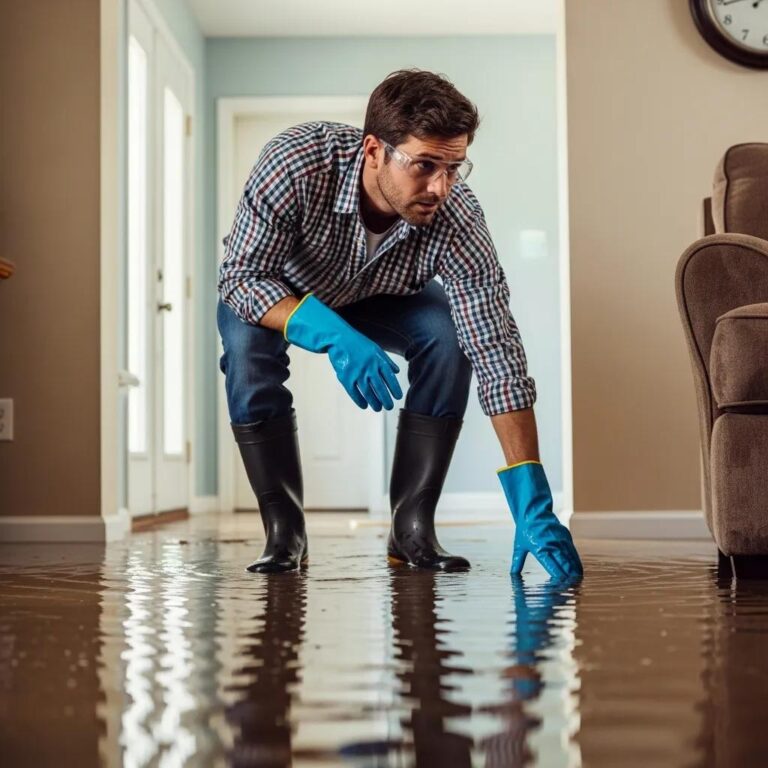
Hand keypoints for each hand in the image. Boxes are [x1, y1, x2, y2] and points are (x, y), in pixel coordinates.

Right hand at [284, 293, 402, 410]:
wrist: (339, 339)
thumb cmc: (358, 344)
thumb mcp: (375, 349)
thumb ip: (386, 361)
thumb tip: (396, 372)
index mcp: (378, 361)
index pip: (390, 378)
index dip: (395, 389)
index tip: (398, 397)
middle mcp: (369, 368)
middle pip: (380, 388)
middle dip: (386, 399)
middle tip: (389, 407)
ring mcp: (357, 374)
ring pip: (368, 393)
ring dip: (374, 402)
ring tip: (378, 408)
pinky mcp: (345, 378)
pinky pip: (354, 393)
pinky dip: (360, 400)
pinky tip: (364, 405)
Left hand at [497, 461, 582, 579]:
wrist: (533, 511)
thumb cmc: (524, 529)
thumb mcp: (519, 546)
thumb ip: (517, 561)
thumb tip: (512, 574)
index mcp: (539, 548)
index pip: (551, 565)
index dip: (558, 575)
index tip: (562, 584)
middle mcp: (551, 544)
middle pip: (563, 563)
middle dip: (568, 575)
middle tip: (573, 586)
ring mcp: (560, 539)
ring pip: (570, 557)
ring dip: (574, 569)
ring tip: (578, 580)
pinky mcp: (565, 536)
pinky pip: (573, 551)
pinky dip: (576, 561)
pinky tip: (579, 570)